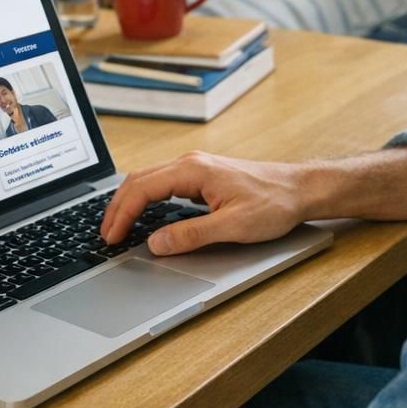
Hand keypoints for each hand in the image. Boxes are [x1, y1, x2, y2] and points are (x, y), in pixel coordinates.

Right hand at [100, 151, 310, 255]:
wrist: (300, 189)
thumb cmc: (274, 203)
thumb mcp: (233, 226)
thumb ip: (191, 235)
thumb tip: (156, 243)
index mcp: (193, 170)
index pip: (142, 189)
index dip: (122, 215)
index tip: (111, 238)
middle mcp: (191, 163)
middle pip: (139, 180)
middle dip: (118, 208)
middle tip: (106, 236)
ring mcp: (196, 168)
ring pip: (149, 180)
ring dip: (130, 202)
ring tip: (118, 227)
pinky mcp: (203, 176)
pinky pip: (163, 184)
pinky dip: (146, 199)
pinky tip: (144, 215)